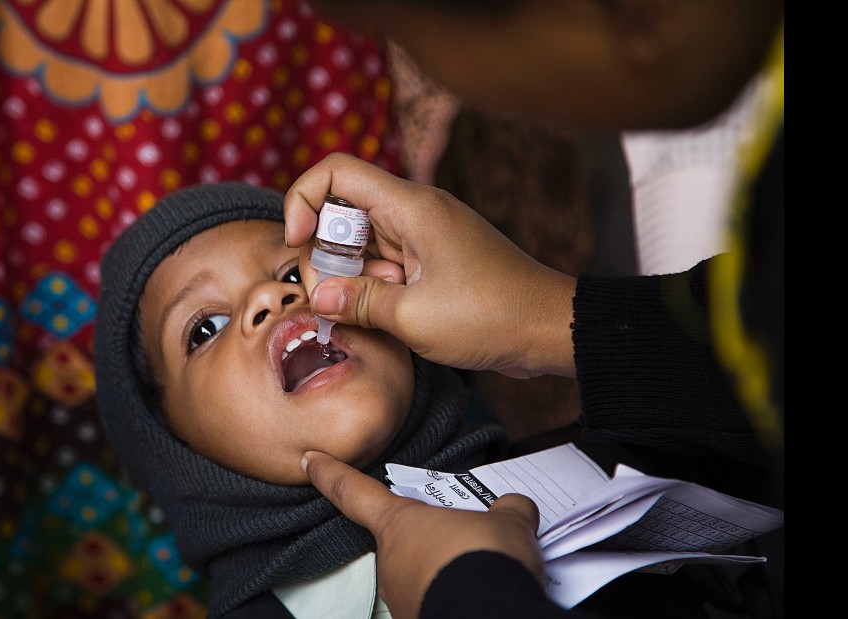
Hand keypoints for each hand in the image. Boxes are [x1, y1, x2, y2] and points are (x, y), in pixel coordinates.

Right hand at [285, 152, 576, 378]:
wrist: (549, 330)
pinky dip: (373, 286)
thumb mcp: (413, 316)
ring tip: (369, 312)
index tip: (297, 243)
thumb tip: (318, 297)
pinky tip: (386, 315)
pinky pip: (385, 262)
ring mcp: (425, 235)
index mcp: (411, 207)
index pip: (336, 173)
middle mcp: (416, 212)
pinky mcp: (433, 260)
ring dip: (351, 276)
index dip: (303, 200)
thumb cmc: (492, 317)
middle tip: (332, 299)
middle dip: (325, 254)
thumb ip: (357, 302)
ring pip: (362, 242)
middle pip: (342, 212)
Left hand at [302, 450, 544, 618]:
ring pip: (421, 575)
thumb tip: (514, 507)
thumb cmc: (485, 560)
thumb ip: (507, 510)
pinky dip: (455, 596)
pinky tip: (483, 594)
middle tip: (470, 540)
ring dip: (447, 571)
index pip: (353, 492)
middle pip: (404, 541)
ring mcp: (401, 599)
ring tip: (487, 571)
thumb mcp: (508, 523)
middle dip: (433, 539)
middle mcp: (391, 562)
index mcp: (400, 525)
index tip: (309, 460)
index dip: (330, 474)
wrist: (491, 615)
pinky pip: (435, 600)